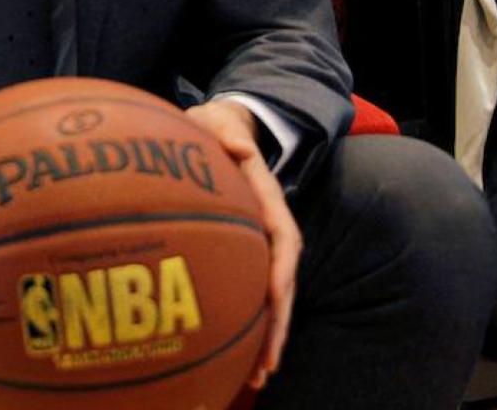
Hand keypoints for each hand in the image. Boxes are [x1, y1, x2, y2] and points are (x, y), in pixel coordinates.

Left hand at [185, 98, 300, 392]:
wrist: (222, 127)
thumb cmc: (213, 126)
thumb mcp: (215, 119)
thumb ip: (224, 128)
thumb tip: (240, 144)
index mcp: (265, 197)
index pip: (282, 237)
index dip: (280, 269)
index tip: (276, 299)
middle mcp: (269, 226)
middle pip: (283, 282)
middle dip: (279, 324)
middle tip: (268, 365)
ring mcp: (259, 244)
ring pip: (272, 297)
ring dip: (268, 336)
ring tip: (258, 377)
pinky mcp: (245, 255)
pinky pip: (252, 295)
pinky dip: (250, 327)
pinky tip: (238, 361)